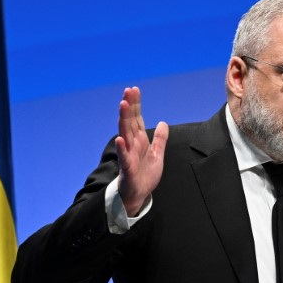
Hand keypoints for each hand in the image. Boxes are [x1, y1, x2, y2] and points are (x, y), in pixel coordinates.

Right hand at [115, 86, 168, 215]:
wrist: (139, 194)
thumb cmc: (145, 174)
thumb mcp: (157, 154)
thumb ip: (160, 139)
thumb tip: (162, 123)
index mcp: (139, 140)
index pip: (137, 118)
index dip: (136, 104)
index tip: (134, 89)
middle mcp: (132, 144)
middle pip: (129, 121)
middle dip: (129, 106)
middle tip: (128, 91)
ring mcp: (128, 154)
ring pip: (125, 133)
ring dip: (123, 119)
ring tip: (123, 105)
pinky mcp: (127, 167)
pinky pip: (123, 156)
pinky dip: (121, 147)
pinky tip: (120, 138)